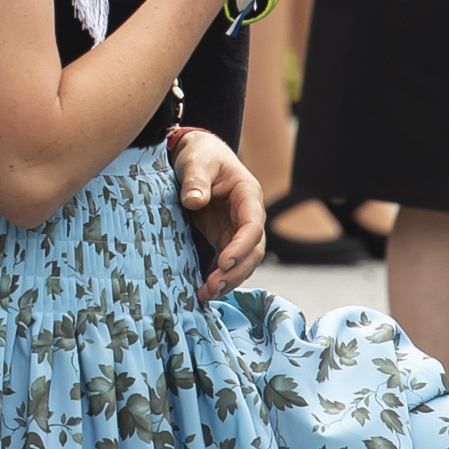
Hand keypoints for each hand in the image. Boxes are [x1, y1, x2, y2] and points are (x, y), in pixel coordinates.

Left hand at [171, 127, 269, 300]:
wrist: (195, 155)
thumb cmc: (200, 154)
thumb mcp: (196, 161)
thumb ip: (195, 180)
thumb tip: (194, 201)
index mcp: (248, 195)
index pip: (253, 226)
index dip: (241, 246)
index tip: (223, 260)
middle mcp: (248, 215)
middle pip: (253, 250)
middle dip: (236, 270)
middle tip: (213, 286)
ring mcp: (237, 228)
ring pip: (244, 261)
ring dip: (229, 279)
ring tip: (206, 294)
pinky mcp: (224, 237)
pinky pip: (228, 262)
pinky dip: (220, 277)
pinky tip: (205, 291)